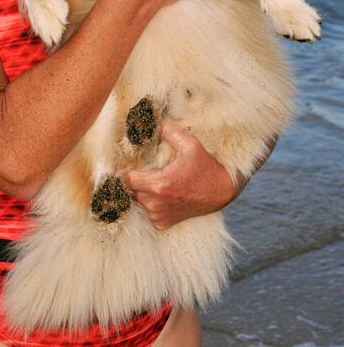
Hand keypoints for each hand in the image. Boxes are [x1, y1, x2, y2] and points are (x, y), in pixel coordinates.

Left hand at [123, 119, 241, 230]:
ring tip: (154, 181)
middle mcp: (155, 203)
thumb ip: (168, 131)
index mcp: (159, 184)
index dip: (126, 169)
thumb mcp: (189, 144)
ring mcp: (158, 216)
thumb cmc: (205, 166)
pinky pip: (146, 212)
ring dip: (141, 192)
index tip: (132, 163)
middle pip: (130, 190)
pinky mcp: (163, 224)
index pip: (127, 178)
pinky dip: (150, 203)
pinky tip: (161, 194)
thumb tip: (152, 122)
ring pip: (137, 201)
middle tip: (143, 169)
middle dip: (134, 180)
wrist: (221, 191)